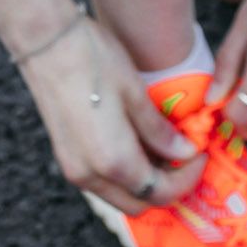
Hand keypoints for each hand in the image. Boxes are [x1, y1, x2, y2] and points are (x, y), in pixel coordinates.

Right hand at [19, 16, 205, 215]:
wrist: (47, 43)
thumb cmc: (95, 60)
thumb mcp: (135, 93)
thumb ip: (160, 132)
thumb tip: (185, 153)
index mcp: (113, 162)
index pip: (159, 192)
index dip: (186, 179)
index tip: (200, 154)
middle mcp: (90, 176)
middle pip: (137, 203)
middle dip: (166, 186)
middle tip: (184, 155)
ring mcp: (73, 169)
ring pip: (118, 194)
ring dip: (144, 180)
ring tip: (163, 146)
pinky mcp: (65, 157)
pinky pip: (102, 181)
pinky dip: (124, 172)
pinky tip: (137, 141)